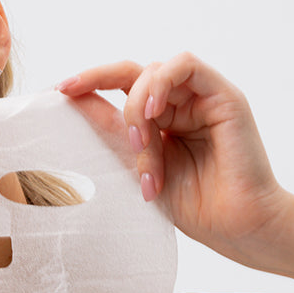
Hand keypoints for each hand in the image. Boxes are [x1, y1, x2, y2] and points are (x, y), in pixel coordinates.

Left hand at [59, 52, 291, 268]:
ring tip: (141, 141)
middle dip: (103, 87)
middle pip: (131, 73)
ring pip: (154, 71)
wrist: (236, 227)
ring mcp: (202, 98)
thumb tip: (74, 102)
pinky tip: (153, 110)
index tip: (57, 90)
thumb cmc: (193, 205)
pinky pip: (186, 65)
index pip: (119, 84)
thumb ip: (112, 130)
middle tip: (91, 115)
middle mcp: (180, 104)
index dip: (88, 81)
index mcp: (160, 119)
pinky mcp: (224, 96)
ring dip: (137, 103)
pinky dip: (162, 82)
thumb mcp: (137, 164)